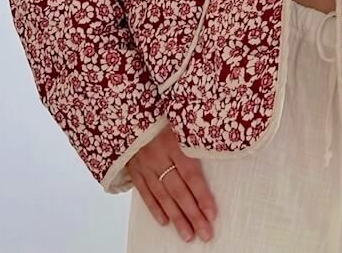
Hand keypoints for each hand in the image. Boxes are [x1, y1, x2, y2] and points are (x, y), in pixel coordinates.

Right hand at [127, 120, 217, 242]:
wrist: (124, 106)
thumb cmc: (158, 108)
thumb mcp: (179, 115)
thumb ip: (193, 132)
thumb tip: (217, 144)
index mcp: (173, 142)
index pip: (190, 174)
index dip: (202, 195)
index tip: (212, 213)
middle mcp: (158, 157)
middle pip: (178, 191)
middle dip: (192, 214)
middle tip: (205, 233)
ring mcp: (144, 166)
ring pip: (162, 196)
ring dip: (176, 218)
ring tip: (188, 235)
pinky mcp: (133, 169)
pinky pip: (144, 192)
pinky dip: (155, 208)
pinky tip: (165, 221)